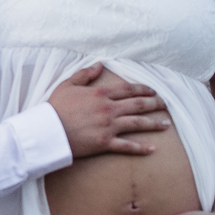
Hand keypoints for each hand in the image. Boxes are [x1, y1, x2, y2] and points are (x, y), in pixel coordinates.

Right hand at [49, 63, 168, 157]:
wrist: (48, 130)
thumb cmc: (55, 107)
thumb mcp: (67, 85)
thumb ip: (85, 74)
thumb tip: (99, 65)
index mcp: (100, 93)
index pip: (127, 89)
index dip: (142, 89)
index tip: (153, 91)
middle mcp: (108, 109)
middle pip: (137, 105)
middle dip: (154, 104)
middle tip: (165, 105)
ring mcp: (108, 126)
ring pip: (137, 123)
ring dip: (154, 123)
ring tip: (166, 124)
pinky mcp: (105, 143)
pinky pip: (127, 146)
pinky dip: (141, 148)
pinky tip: (152, 149)